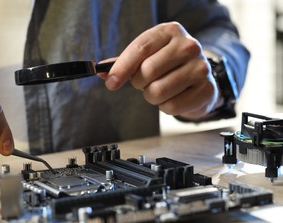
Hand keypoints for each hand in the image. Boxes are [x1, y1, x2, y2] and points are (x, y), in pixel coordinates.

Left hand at [99, 22, 219, 119]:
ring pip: (157, 92)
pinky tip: (174, 97)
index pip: (141, 48)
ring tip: (160, 89)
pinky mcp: (207, 89)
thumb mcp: (146, 57)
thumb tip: (99, 72)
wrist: (198, 77)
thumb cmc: (167, 65)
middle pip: (147, 72)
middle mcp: (188, 46)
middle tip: (145, 83)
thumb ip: (123, 64)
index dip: (122, 68)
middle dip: (139, 83)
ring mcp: (200, 67)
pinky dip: (165, 107)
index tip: (111, 82)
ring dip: (151, 97)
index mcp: (170, 31)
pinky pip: (172, 106)